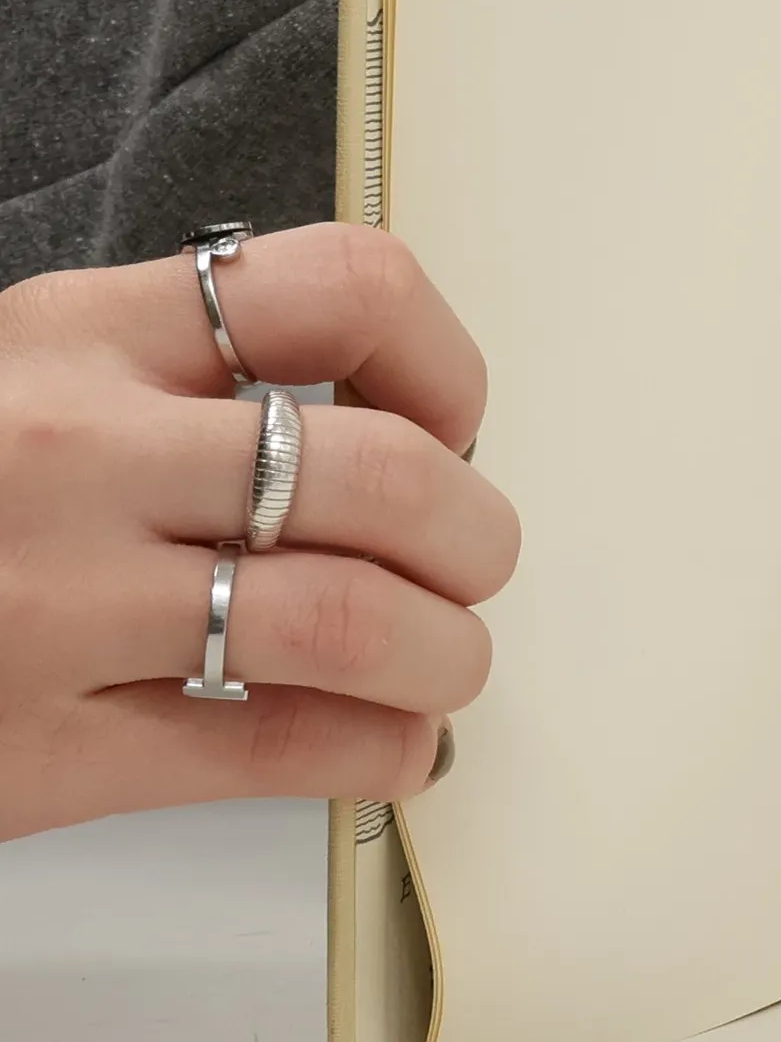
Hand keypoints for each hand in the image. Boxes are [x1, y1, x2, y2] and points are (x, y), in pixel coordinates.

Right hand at [0, 225, 518, 839]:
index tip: (449, 421)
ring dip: (446, 651)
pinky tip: (394, 745)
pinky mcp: (42, 753)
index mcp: (82, 334)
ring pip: (355, 621)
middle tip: (468, 563)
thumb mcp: (27, 375)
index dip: (443, 363)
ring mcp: (55, 606)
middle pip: (386, 473)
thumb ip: (182, 377)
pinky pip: (281, 751)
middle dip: (475, 534)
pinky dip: (383, 752)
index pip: (346, 288)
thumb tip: (396, 426)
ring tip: (440, 660)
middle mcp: (75, 452)